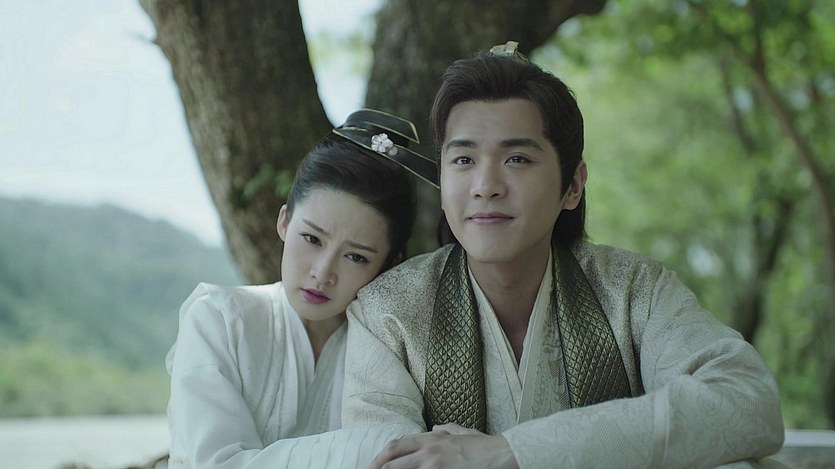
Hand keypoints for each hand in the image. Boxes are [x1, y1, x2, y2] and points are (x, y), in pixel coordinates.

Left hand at [370, 424, 518, 468]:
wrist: (502, 454)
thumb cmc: (484, 446)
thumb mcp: (463, 432)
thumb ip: (447, 430)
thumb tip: (435, 428)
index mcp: (432, 439)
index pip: (398, 445)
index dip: (383, 455)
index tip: (375, 463)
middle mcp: (429, 450)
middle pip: (393, 459)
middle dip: (379, 466)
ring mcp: (434, 465)